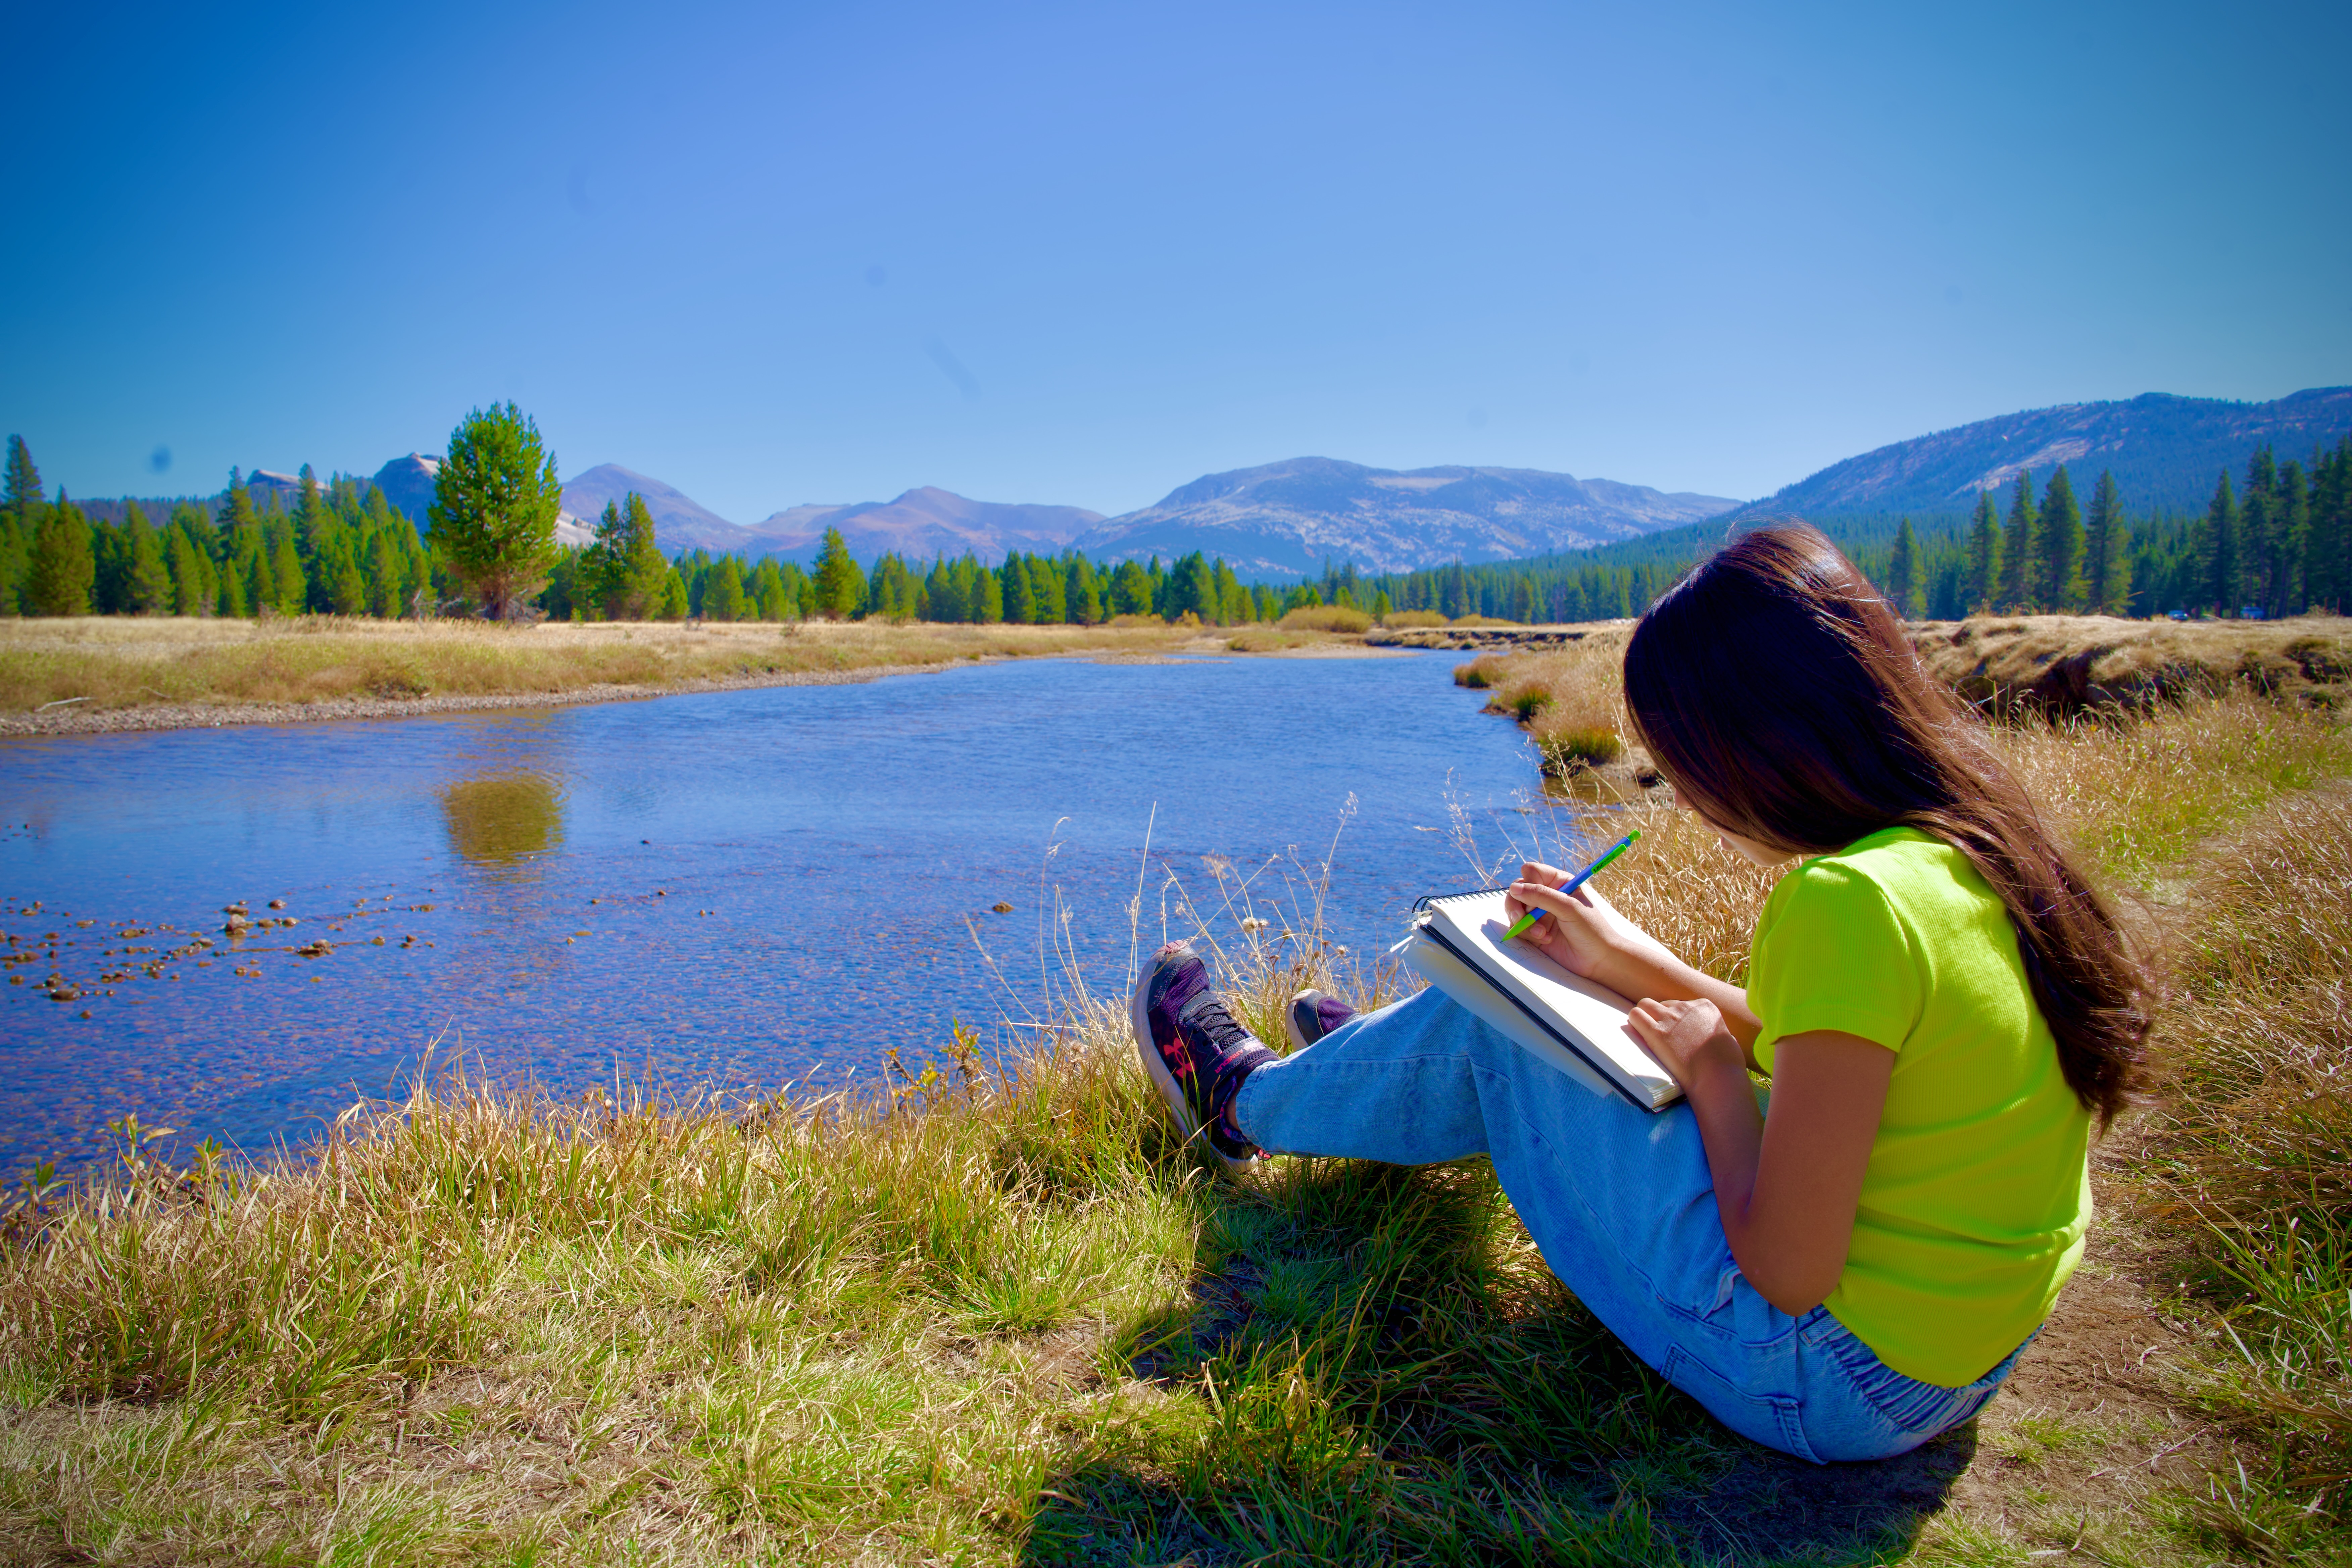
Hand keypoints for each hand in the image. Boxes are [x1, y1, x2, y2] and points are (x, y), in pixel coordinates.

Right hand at [1503, 860, 1624, 979]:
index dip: (1527, 882)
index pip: (1532, 872)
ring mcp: (1541, 914)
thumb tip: (1514, 888)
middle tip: (1520, 917)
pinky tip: (1545, 939)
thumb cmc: (1590, 929)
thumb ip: (1541, 896)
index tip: (1531, 894)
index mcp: (1559, 883)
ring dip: (1525, 923)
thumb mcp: (1568, 907)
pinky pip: (1520, 928)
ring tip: (1542, 933)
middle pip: (1518, 891)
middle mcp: (1548, 896)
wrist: (1598, 959)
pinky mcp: (1536, 931)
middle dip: (1517, 905)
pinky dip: (1529, 934)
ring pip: (1516, 910)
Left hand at [1625, 996, 1745, 1091]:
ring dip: (1644, 1017)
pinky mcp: (1656, 1032)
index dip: (1675, 1019)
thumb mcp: (1727, 1038)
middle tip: (1659, 1034)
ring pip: (1645, 1005)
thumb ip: (1716, 1031)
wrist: (1718, 1077)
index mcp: (1704, 1006)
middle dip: (1658, 1016)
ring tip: (1646, 1033)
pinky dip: (1634, 1023)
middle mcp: (1686, 1008)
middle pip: (1662, 1004)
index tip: (1676, 1033)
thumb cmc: (1726, 1064)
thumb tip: (1718, 1033)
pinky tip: (1637, 1033)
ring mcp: (1670, 1018)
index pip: (1679, 1004)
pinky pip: (1636, 1015)